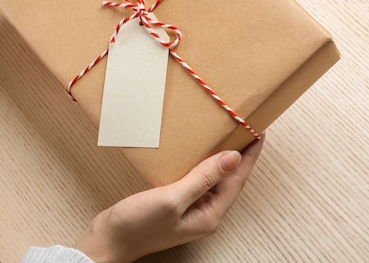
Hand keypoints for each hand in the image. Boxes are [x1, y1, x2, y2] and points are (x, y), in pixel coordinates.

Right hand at [74, 136, 264, 262]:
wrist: (109, 239)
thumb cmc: (138, 225)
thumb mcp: (173, 198)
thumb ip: (204, 178)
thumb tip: (233, 158)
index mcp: (210, 215)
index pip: (237, 180)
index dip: (249, 156)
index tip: (259, 133)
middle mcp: (205, 214)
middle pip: (230, 180)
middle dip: (240, 156)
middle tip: (246, 129)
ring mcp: (191, 209)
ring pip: (214, 179)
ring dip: (221, 158)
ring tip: (229, 135)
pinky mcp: (177, 204)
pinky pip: (197, 180)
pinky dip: (202, 164)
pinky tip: (198, 152)